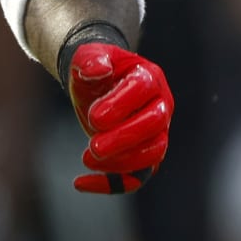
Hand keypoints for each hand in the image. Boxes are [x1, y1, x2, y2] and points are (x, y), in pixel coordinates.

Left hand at [66, 41, 172, 193]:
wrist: (96, 83)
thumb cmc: (94, 68)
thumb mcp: (87, 56)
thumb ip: (90, 59)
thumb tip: (98, 70)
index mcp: (149, 76)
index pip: (142, 90)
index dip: (120, 105)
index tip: (93, 118)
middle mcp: (160, 104)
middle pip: (154, 125)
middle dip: (124, 139)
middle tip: (94, 147)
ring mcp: (157, 132)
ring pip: (153, 154)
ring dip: (122, 162)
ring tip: (87, 158)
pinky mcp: (144, 154)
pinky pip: (138, 176)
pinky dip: (112, 184)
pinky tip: (80, 183)